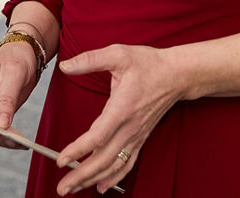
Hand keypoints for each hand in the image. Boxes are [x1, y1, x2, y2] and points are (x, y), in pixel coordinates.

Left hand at [53, 45, 187, 195]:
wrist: (178, 75)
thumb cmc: (148, 63)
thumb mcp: (118, 54)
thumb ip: (90, 60)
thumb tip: (65, 66)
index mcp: (122, 108)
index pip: (98, 136)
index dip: (79, 150)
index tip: (61, 160)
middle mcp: (130, 127)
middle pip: (104, 159)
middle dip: (81, 175)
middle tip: (62, 187)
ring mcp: (137, 135)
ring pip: (114, 165)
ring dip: (93, 179)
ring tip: (73, 189)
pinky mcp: (141, 138)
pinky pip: (127, 163)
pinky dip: (114, 177)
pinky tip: (101, 186)